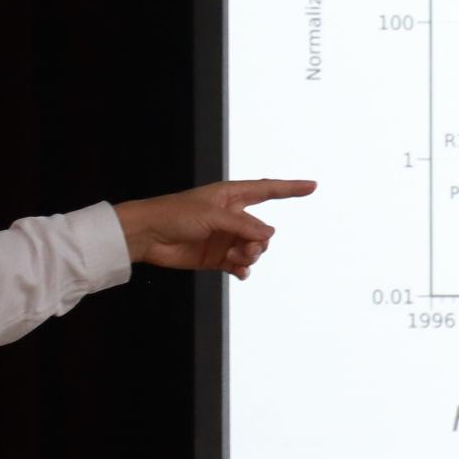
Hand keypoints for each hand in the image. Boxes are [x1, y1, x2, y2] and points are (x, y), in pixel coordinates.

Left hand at [115, 178, 316, 278]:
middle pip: (262, 229)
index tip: (312, 186)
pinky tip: (239, 272)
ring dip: (250, 255)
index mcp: (230, 196)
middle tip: (247, 248)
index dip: (290, 188)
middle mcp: (231, 216)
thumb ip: (242, 224)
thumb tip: (268, 234)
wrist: (146, 236)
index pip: (267, 190)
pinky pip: (240, 265)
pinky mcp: (216, 257)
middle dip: (260, 240)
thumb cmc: (174, 214)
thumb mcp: (212, 215)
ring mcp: (225, 237)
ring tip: (237, 259)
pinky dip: (243, 269)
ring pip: (253, 248)